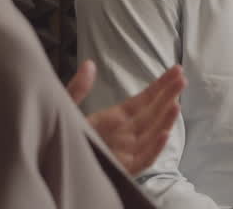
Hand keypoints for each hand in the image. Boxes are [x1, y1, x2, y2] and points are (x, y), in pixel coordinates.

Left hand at [65, 61, 184, 176]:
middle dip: (168, 96)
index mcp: (114, 119)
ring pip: (150, 135)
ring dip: (165, 120)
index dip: (160, 86)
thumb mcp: (66, 108)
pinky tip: (163, 134)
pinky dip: (153, 149)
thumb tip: (90, 64)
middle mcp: (124, 134)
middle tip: (182, 79)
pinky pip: (141, 160)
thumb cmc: (60, 138)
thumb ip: (78, 88)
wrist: (50, 164)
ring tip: (176, 103)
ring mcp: (124, 152)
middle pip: (151, 114)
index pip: (143, 100)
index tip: (175, 71)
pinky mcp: (121, 169)